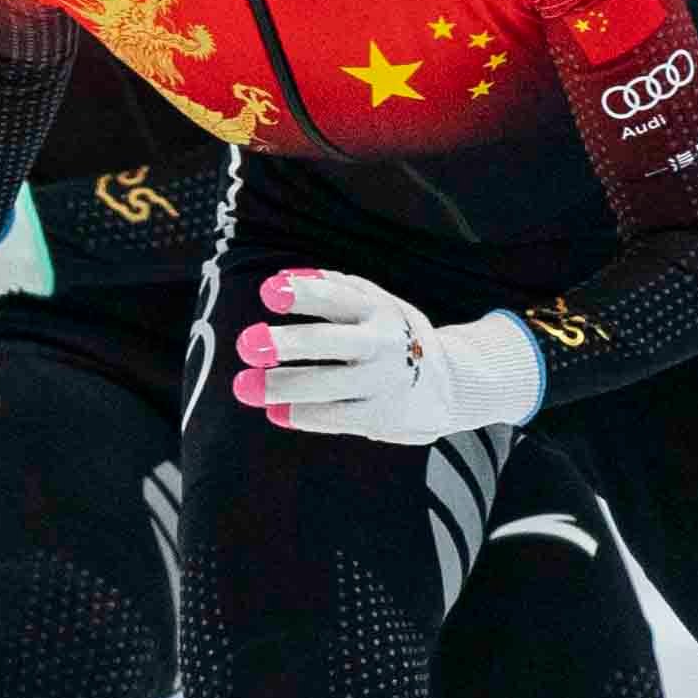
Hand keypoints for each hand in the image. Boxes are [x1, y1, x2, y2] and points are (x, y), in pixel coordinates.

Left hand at [232, 266, 546, 446]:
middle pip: (330, 342)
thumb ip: (333, 287)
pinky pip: (338, 417)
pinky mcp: (384, 416)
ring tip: (244, 386)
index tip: (268, 291)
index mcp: (379, 308)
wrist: (452, 382)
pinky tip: (275, 412)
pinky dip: (304, 415)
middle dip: (288, 343)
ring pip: (329, 385)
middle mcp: (384, 343)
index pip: (337, 297)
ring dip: (284, 386)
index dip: (304, 293)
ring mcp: (385, 382)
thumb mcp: (376, 302)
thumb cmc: (394, 333)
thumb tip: (281, 279)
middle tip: (245, 344)